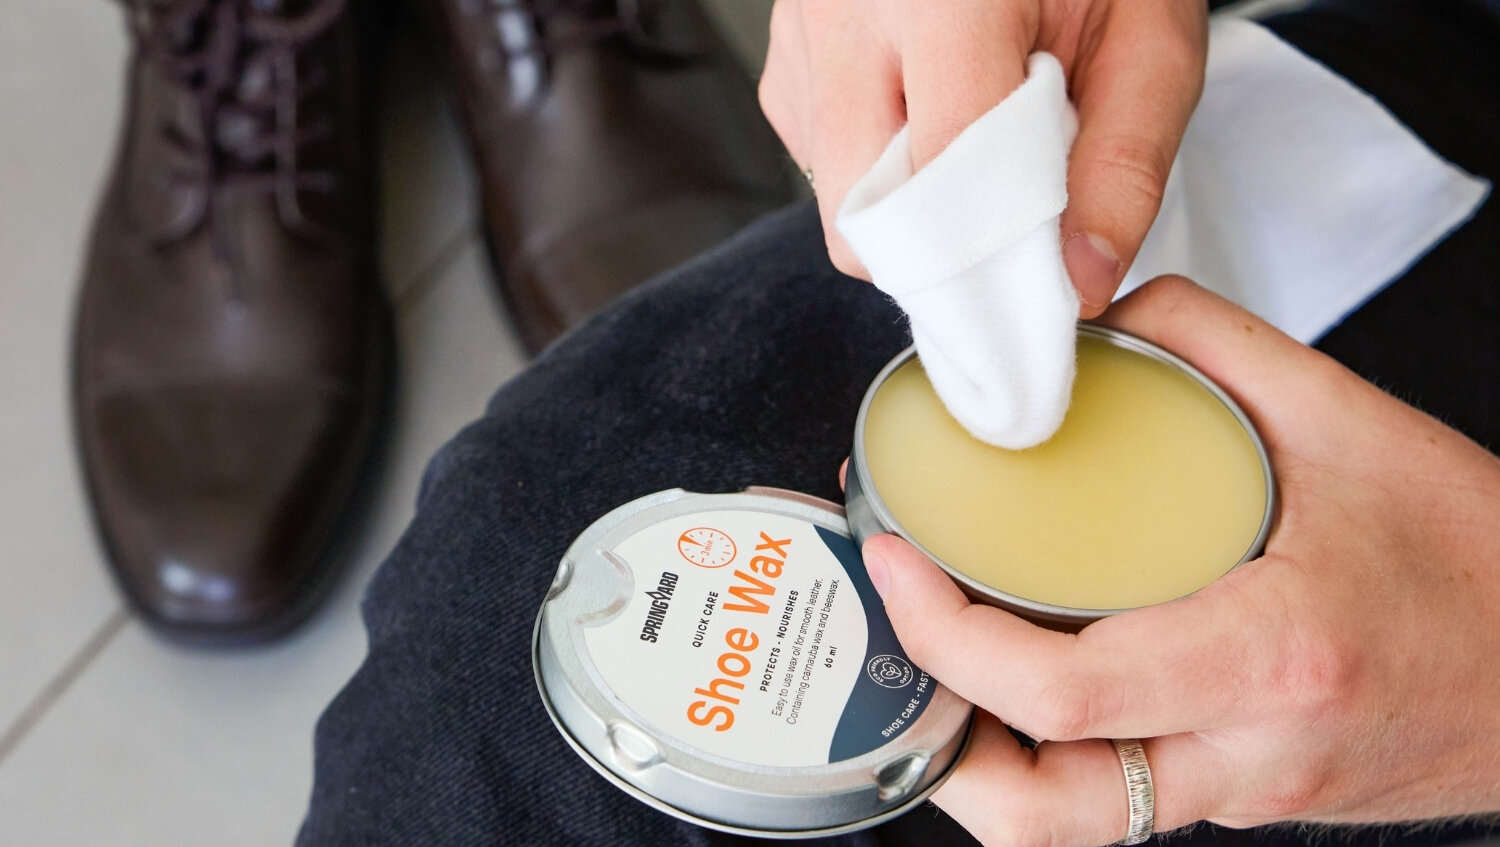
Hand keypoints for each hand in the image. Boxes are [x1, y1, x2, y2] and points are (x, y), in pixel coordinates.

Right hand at [758, 0, 1207, 314]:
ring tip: (971, 132)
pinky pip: (816, 157)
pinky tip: (927, 108)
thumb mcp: (1148, 34)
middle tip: (1009, 205)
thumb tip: (1081, 279)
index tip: (1041, 281)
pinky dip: (878, 165)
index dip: (996, 248)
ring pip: (832, 196)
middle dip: (937, 244)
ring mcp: (800, 31)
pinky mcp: (784, 54)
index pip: (944, 179)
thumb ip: (1124, 158)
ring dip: (907, 204)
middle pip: (862, 217)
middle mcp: (847, 9)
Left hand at [859, 276, 1499, 845]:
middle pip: (1045, 810)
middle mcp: (1250, 751)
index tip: (899, 566)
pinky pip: (1121, 804)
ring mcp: (1247, 795)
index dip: (949, 636)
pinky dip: (1051, 755)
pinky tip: (1029, 682)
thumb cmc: (1476, 554)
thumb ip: (1214, 345)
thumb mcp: (1354, 420)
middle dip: (940, 745)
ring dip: (986, 765)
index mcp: (1269, 655)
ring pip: (1074, 827)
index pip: (1064, 689)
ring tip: (946, 669)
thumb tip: (1096, 317)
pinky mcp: (1249, 803)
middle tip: (899, 644)